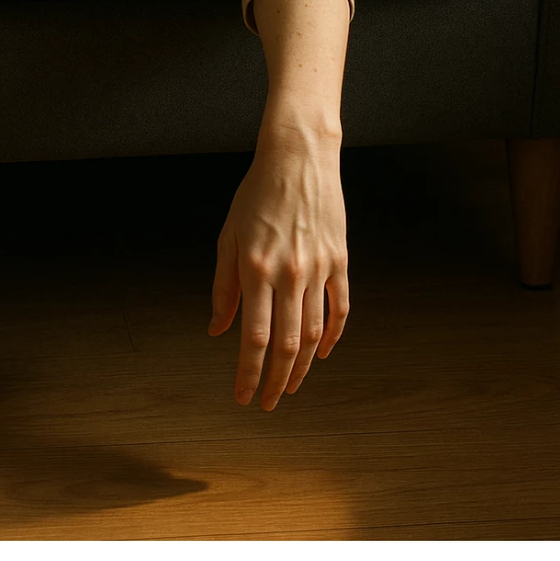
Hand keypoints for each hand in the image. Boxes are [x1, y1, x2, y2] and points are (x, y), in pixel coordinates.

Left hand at [209, 137, 348, 409]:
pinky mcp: (339, 260)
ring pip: (315, 333)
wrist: (298, 157)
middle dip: (276, 381)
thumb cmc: (257, 195)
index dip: (248, 373)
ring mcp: (318, 268)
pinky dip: (334, 336)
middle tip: (266, 403)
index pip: (254, 338)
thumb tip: (218, 329)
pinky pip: (341, 308)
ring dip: (303, 367)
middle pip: (288, 344)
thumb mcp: (228, 236)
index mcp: (256, 269)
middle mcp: (289, 274)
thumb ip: (223, 286)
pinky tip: (324, 352)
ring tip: (291, 386)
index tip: (243, 396)